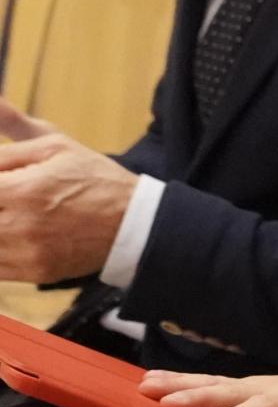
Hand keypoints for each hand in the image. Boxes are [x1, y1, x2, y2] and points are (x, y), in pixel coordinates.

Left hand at [0, 98, 136, 281]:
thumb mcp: (57, 146)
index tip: (0, 178)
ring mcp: (24, 254)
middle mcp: (18, 225)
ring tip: (10, 208)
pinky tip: (13, 230)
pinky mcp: (30, 273)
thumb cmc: (95, 179)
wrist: (134, 223)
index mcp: (22, 190)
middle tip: (5, 194)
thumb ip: (12, 133)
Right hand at [140, 368, 277, 406]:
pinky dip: (181, 384)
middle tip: (164, 402)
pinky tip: (151, 383)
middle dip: (199, 397)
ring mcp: (255, 386)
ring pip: (214, 386)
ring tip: (145, 386)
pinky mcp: (242, 390)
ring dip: (179, 386)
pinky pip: (210, 387)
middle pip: (233, 392)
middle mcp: (272, 387)